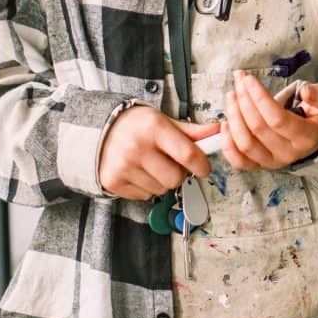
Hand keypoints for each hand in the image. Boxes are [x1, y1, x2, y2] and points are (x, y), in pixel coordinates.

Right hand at [96, 105, 218, 199]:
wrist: (100, 129)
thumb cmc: (136, 125)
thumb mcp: (163, 121)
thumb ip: (191, 131)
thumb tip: (218, 132)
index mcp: (154, 127)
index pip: (188, 154)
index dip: (202, 165)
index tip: (203, 168)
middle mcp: (137, 147)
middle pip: (175, 178)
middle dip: (178, 174)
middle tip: (170, 163)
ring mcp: (123, 166)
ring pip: (160, 190)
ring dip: (161, 181)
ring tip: (151, 165)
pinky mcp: (113, 181)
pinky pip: (144, 196)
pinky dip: (146, 187)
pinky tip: (139, 172)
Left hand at [221, 71, 317, 170]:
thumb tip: (306, 92)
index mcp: (306, 138)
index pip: (277, 119)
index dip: (260, 98)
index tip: (249, 80)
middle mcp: (288, 154)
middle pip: (258, 129)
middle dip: (244, 101)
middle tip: (239, 81)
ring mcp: (272, 162)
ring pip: (245, 144)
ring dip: (233, 118)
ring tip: (232, 95)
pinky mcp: (260, 164)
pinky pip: (238, 161)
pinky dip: (227, 144)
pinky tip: (224, 123)